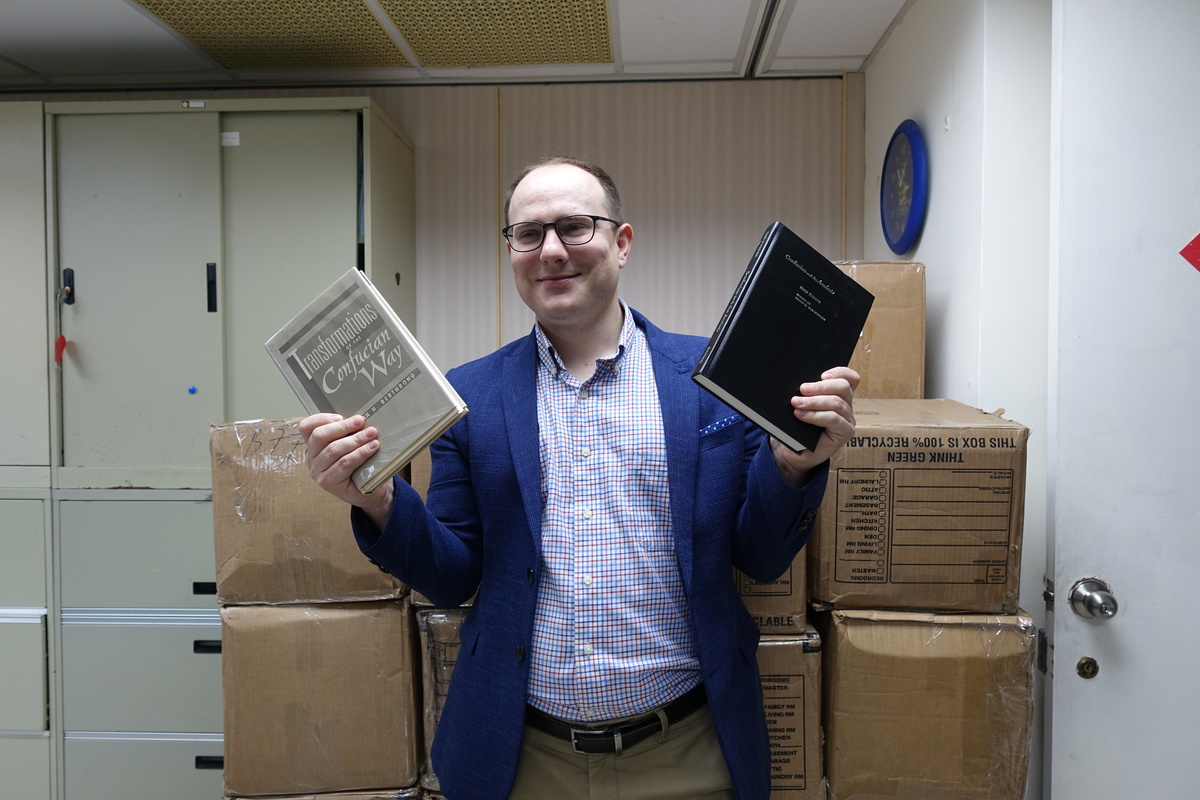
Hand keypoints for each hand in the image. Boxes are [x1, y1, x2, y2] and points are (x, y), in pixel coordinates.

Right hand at [299, 413, 393, 528]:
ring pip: (334, 450)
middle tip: (361, 421)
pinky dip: (360, 454)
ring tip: (372, 434)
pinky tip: (372, 448)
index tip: (341, 417)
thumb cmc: (358, 465)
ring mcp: (317, 472)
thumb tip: (359, 418)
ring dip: (355, 440)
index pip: (306, 427)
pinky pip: (344, 464)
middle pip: (320, 436)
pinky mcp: (327, 482)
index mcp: (313, 446)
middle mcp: (311, 458)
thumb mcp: (350, 445)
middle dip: (343, 427)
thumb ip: (348, 433)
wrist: (366, 491)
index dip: (321, 418)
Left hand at [770, 366, 859, 486]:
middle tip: (802, 389)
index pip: (849, 378)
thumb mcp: (799, 405)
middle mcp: (846, 406)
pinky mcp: (845, 433)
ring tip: (796, 403)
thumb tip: (799, 382)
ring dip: (814, 402)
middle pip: (843, 387)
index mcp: (838, 395)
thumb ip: (805, 393)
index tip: (822, 374)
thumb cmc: (794, 426)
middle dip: (821, 386)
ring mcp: (847, 419)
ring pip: (837, 403)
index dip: (839, 372)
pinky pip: (834, 419)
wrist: (790, 451)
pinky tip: (801, 415)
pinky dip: (816, 415)